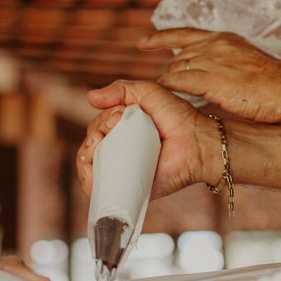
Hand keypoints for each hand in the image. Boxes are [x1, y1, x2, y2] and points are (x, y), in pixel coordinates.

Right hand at [80, 80, 218, 198]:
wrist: (195, 140)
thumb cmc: (176, 115)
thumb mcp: (147, 93)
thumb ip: (120, 89)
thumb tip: (90, 97)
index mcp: (121, 132)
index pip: (95, 129)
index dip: (98, 122)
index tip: (117, 116)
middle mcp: (119, 152)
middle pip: (89, 148)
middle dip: (92, 137)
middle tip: (110, 129)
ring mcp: (122, 171)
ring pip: (89, 169)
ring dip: (85, 156)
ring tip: (99, 144)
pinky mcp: (127, 188)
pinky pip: (99, 191)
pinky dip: (88, 182)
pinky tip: (91, 171)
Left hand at [138, 28, 280, 123]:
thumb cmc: (273, 82)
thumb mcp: (247, 60)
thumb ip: (227, 61)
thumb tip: (213, 72)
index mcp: (224, 38)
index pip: (184, 33)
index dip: (160, 37)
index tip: (142, 41)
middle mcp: (215, 45)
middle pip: (179, 56)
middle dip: (173, 72)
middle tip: (173, 90)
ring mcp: (213, 61)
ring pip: (176, 68)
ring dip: (170, 83)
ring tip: (166, 99)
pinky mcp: (212, 80)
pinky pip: (178, 82)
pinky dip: (167, 89)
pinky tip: (162, 97)